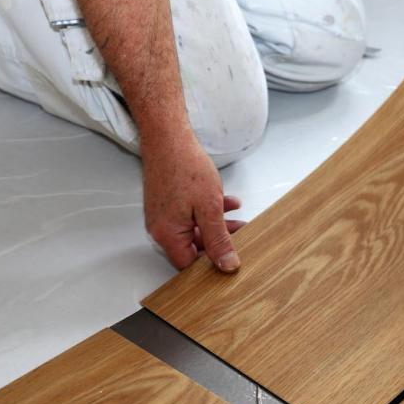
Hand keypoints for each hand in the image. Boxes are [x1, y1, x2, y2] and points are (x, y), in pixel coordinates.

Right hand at [141, 134, 244, 271]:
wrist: (169, 138)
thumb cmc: (185, 167)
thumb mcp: (210, 209)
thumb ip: (218, 240)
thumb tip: (227, 264)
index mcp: (167, 234)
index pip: (189, 264)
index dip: (212, 264)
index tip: (232, 259)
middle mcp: (161, 228)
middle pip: (193, 247)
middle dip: (220, 241)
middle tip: (242, 235)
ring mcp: (163, 216)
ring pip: (195, 230)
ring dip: (218, 225)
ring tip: (240, 219)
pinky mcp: (168, 204)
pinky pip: (191, 216)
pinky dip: (209, 212)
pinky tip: (227, 202)